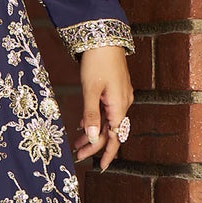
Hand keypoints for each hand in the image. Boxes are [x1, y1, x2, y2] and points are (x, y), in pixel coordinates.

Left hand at [74, 46, 133, 170]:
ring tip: (77, 142)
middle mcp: (124, 103)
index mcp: (119, 106)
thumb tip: (93, 137)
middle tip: (78, 154)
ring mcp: (121, 96)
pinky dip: (96, 119)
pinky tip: (84, 124)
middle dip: (95, 144)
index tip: (98, 166)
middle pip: (111, 130)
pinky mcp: (116, 89)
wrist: (104, 36)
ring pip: (108, 121)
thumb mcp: (90, 90)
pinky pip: (107, 111)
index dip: (105, 153)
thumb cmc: (97, 62)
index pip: (114, 137)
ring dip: (94, 132)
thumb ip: (91, 115)